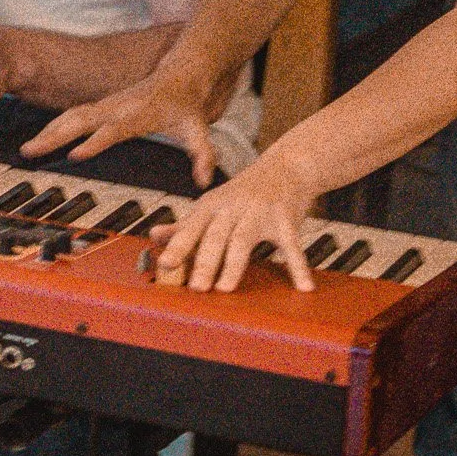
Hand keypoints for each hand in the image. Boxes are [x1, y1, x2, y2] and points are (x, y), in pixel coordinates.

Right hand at [21, 75, 219, 184]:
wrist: (180, 75)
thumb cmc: (186, 106)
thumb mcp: (198, 130)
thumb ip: (203, 155)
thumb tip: (205, 181)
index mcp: (137, 114)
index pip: (113, 130)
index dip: (95, 142)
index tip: (75, 155)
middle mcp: (116, 108)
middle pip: (79, 120)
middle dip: (54, 135)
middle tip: (30, 152)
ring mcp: (106, 105)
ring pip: (71, 116)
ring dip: (48, 131)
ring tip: (27, 150)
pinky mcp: (101, 106)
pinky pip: (72, 115)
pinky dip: (54, 126)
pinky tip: (41, 140)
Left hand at [151, 153, 315, 292]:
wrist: (286, 166)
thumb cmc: (245, 191)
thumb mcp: (212, 203)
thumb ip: (185, 224)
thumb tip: (154, 237)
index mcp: (212, 205)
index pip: (191, 227)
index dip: (177, 246)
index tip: (165, 264)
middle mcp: (233, 207)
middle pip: (215, 235)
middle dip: (204, 261)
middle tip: (196, 287)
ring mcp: (260, 212)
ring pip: (243, 239)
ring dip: (234, 265)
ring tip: (225, 288)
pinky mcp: (286, 219)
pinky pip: (291, 245)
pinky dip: (297, 267)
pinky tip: (302, 286)